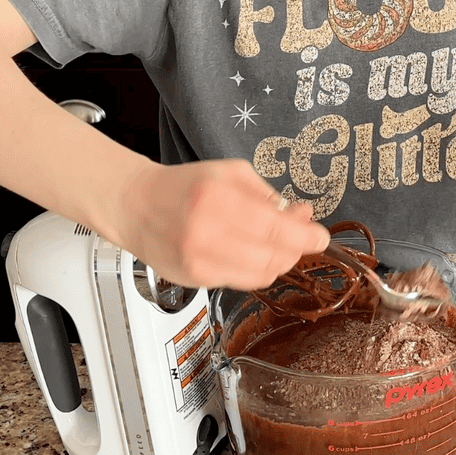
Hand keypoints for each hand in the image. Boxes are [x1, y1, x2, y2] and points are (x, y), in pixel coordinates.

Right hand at [113, 158, 330, 289]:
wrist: (135, 206)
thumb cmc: (182, 186)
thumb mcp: (230, 173)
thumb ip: (267, 195)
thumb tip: (301, 215)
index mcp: (216, 199)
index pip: (275, 228)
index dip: (305, 236)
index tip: (320, 236)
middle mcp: (205, 234)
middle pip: (272, 256)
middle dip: (295, 249)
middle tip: (303, 237)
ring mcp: (198, 262)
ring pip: (260, 274)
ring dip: (278, 261)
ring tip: (277, 243)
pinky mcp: (194, 280)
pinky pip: (241, 282)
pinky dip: (255, 269)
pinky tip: (252, 253)